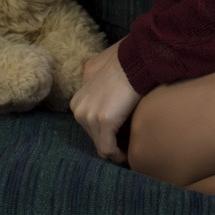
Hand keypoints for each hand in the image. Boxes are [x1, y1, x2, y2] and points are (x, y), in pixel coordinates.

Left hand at [70, 40, 141, 163]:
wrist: (137, 58)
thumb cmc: (126, 59)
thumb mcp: (101, 66)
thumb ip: (94, 78)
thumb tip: (101, 83)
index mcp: (78, 98)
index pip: (90, 123)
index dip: (105, 130)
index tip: (120, 132)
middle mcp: (78, 108)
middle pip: (94, 135)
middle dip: (109, 140)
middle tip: (126, 142)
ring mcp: (88, 115)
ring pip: (100, 144)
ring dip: (114, 149)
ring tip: (129, 150)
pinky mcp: (103, 122)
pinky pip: (108, 149)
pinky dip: (118, 156)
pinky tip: (128, 157)